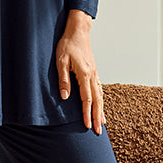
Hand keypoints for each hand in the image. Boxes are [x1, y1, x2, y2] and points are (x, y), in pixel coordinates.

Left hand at [55, 9, 103, 134]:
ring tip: (102, 123)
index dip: (87, 114)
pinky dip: (100, 100)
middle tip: (98, 131)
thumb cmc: (67, 45)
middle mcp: (92, 75)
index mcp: (85, 74)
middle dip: (97, 117)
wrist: (78, 31)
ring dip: (101, 110)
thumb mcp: (61, 61)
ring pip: (100, 96)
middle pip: (97, 100)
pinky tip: (100, 105)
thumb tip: (65, 97)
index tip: (87, 126)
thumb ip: (63, 79)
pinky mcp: (93, 71)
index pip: (86, 99)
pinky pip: (99, 89)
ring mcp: (94, 73)